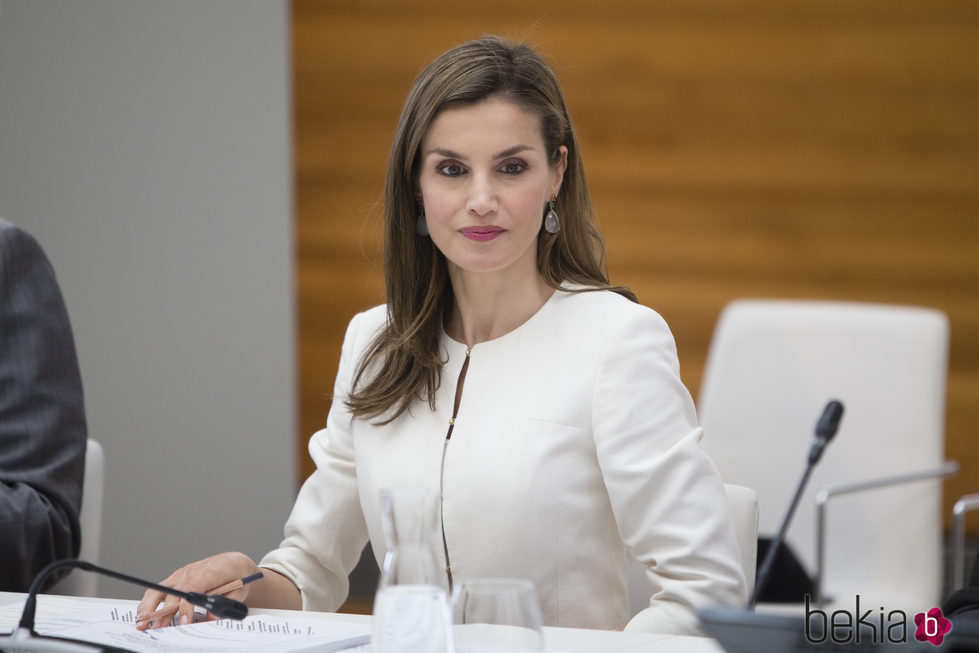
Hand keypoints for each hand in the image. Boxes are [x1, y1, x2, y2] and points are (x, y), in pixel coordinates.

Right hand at [135, 551, 258, 629]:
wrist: (233, 563)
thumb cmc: (235, 576)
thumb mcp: (238, 592)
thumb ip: (226, 604)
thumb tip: (212, 618)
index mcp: (207, 573)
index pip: (191, 590)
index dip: (186, 607)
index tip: (183, 622)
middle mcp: (190, 572)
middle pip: (171, 592)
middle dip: (162, 611)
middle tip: (156, 627)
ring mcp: (180, 574)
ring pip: (159, 589)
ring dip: (148, 606)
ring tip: (142, 623)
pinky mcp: (175, 578)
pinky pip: (158, 589)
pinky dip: (148, 602)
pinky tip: (144, 614)